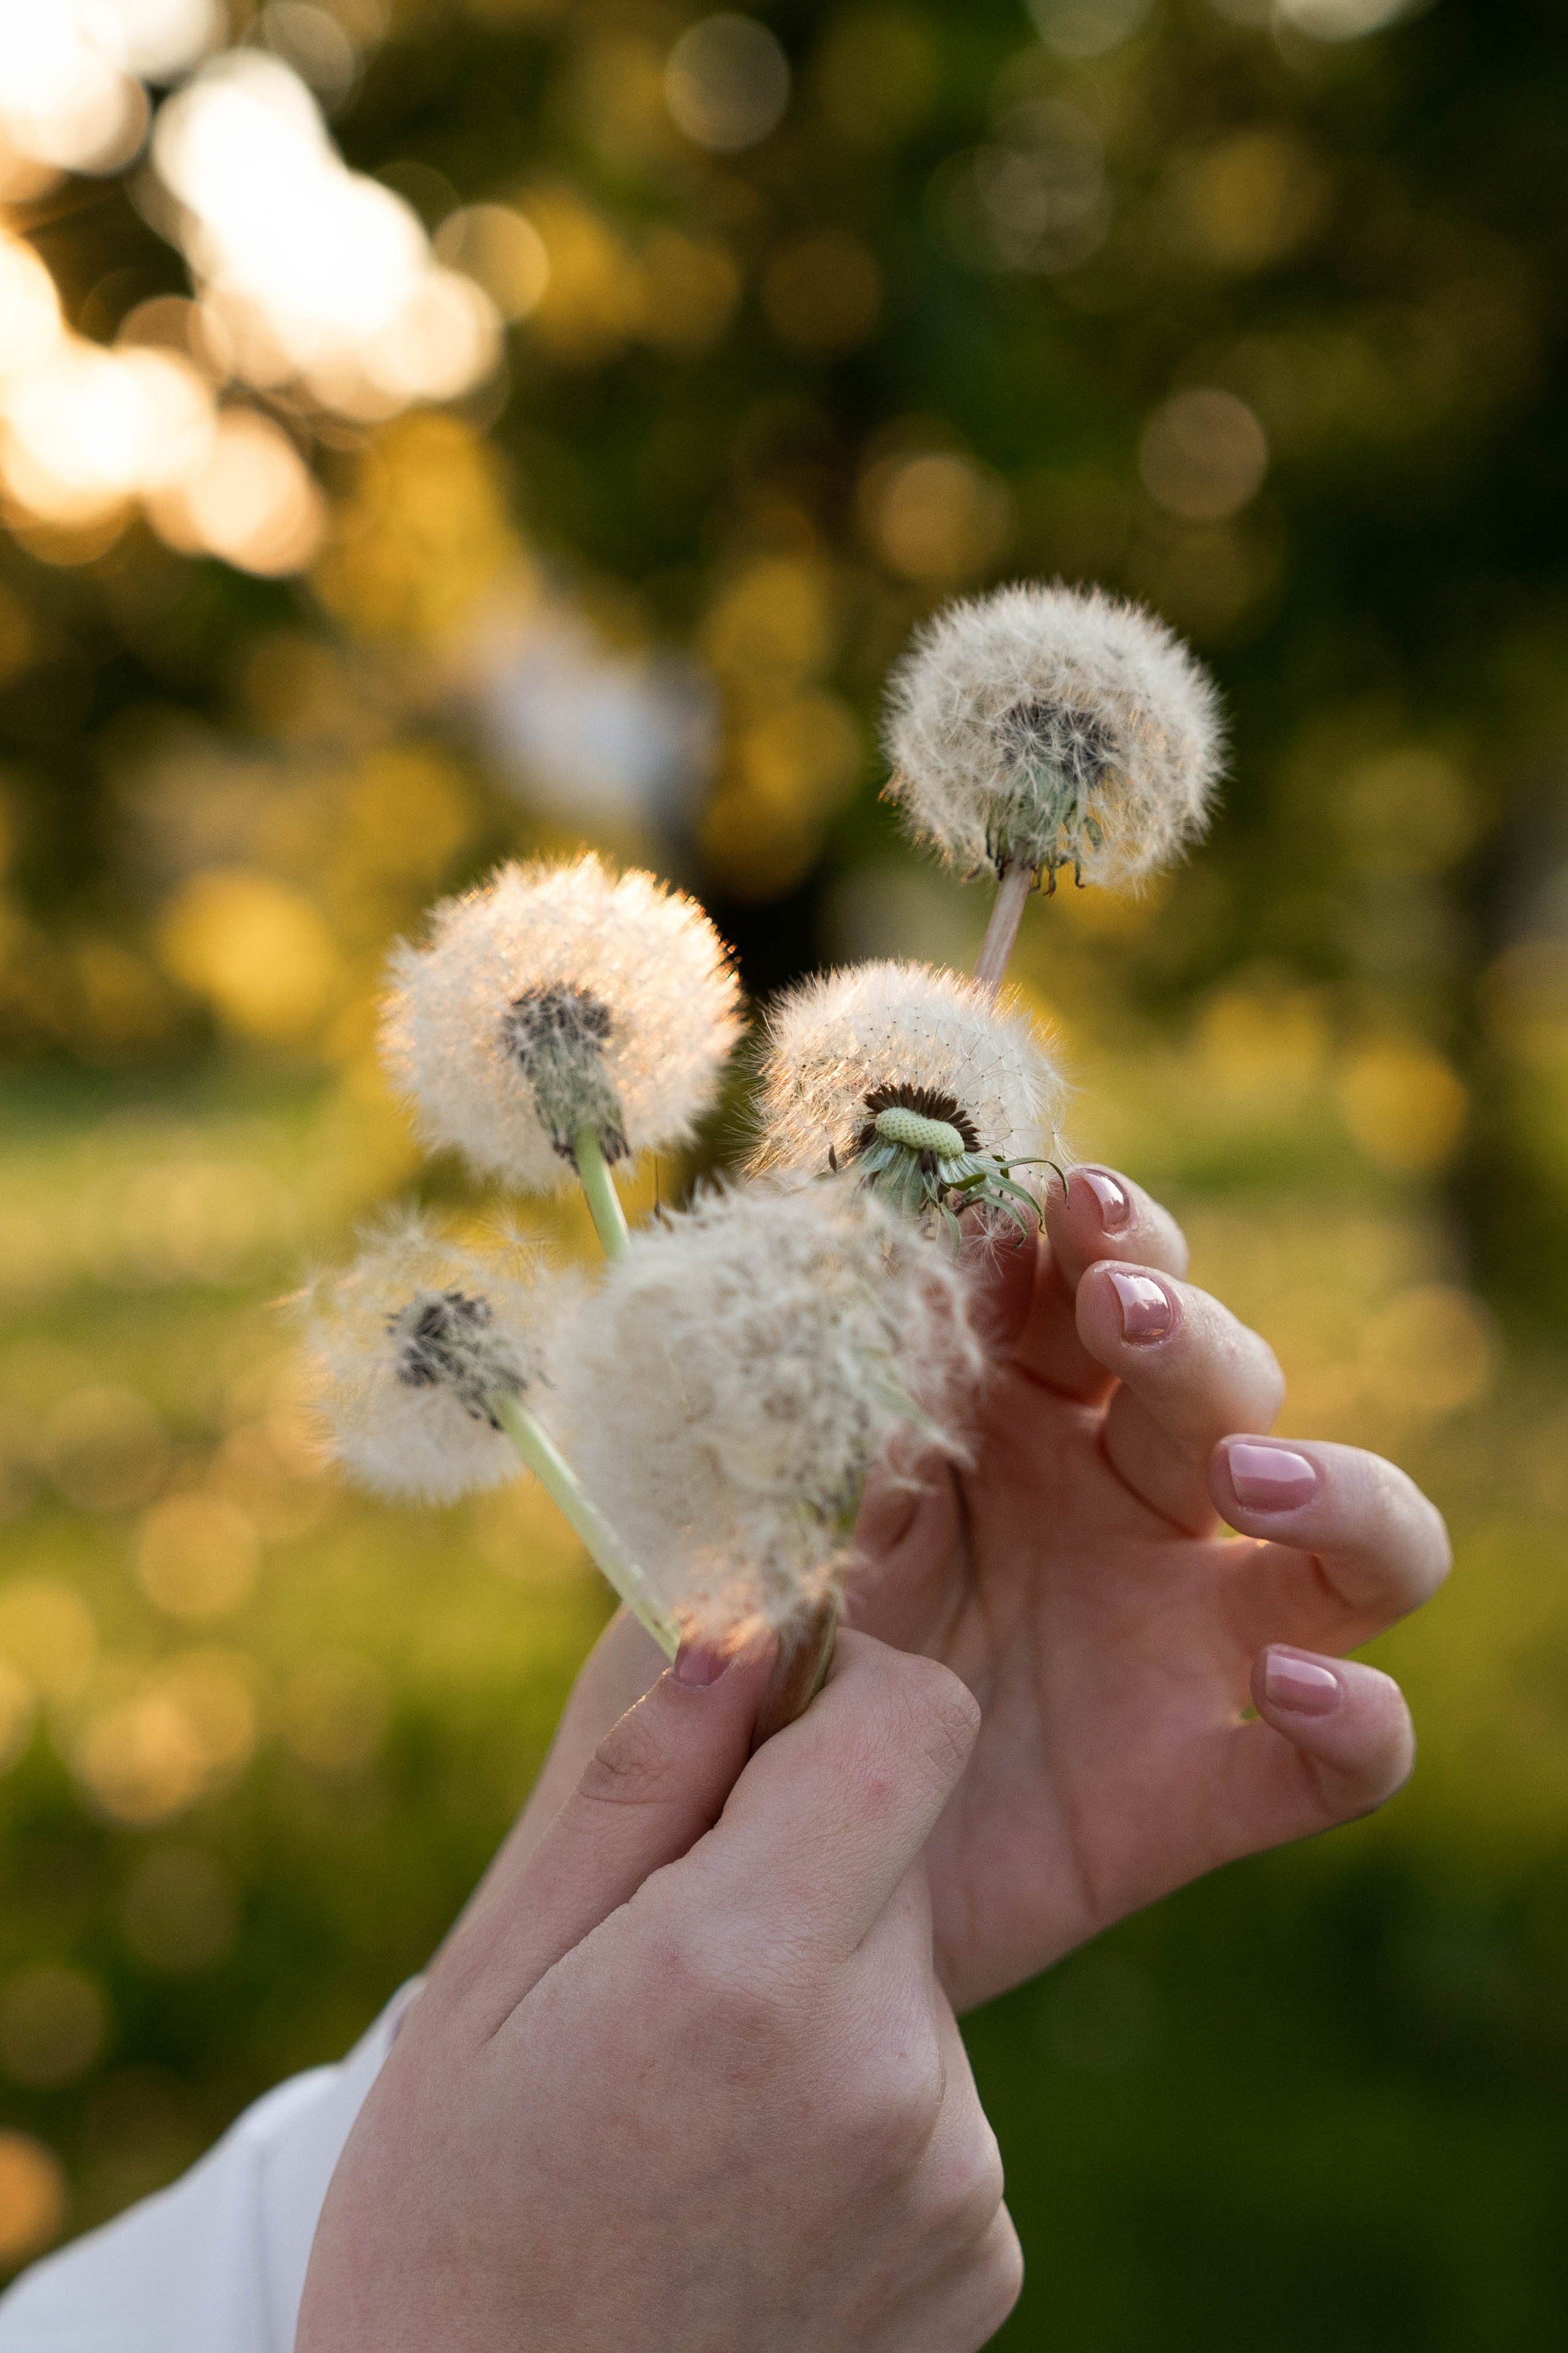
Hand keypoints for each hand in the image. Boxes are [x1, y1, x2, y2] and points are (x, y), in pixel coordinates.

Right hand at [297, 1632, 1022, 2352]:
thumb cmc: (452, 2231)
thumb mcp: (490, 1985)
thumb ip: (632, 1789)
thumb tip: (734, 1625)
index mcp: (753, 1972)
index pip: (912, 1719)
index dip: (839, 1688)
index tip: (749, 1738)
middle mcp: (893, 2071)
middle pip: (899, 1843)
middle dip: (794, 1858)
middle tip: (659, 1969)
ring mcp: (955, 2178)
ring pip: (909, 1974)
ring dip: (821, 1990)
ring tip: (688, 2107)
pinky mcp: (982, 2258)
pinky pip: (935, 2095)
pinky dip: (857, 2102)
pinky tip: (744, 2185)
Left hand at [519, 1168, 1449, 2017]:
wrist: (735, 1868)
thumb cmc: (742, 1660)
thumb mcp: (763, 1514)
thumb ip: (831, 1400)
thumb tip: (888, 1238)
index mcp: (1019, 1420)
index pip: (1108, 1286)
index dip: (1109, 1232)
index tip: (1067, 1198)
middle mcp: (1125, 1514)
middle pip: (1231, 1386)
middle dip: (1192, 1328)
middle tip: (1124, 1310)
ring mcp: (1182, 1648)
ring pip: (1363, 1548)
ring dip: (1338, 1489)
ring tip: (1252, 1475)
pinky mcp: (1200, 1788)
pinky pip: (1347, 1759)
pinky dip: (1358, 1718)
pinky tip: (1297, 1687)